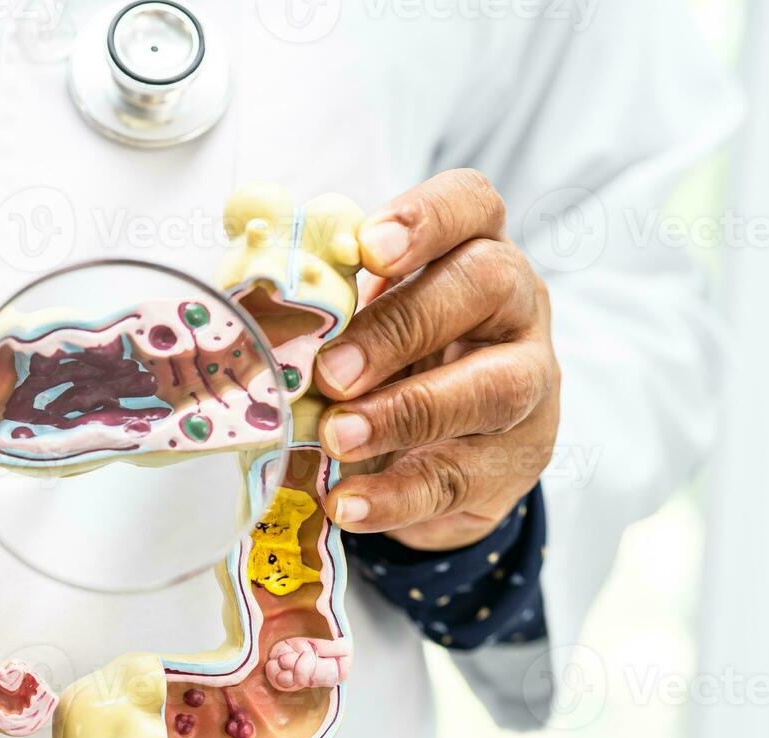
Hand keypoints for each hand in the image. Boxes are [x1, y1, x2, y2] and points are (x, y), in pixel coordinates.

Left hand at [315, 169, 559, 550]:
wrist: (447, 450)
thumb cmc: (395, 360)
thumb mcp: (363, 317)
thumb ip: (319, 293)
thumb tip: (239, 270)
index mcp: (474, 249)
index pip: (472, 205)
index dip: (428, 216)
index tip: (370, 247)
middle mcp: (516, 306)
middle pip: (484, 286)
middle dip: (401, 326)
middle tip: (331, 371)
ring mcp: (530, 383)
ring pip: (491, 387)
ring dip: (405, 413)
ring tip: (337, 437)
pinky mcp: (515, 460)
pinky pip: (462, 476)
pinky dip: (398, 494)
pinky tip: (348, 502)